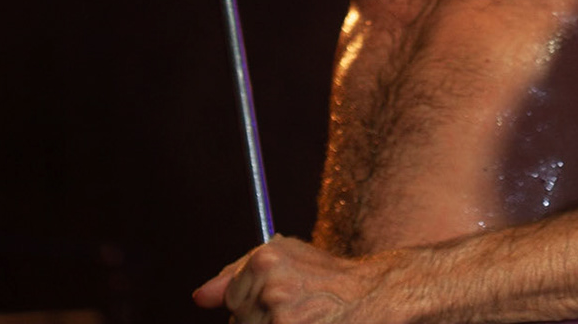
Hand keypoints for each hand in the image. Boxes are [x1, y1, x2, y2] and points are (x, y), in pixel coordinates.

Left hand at [193, 237, 390, 323]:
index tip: (283, 302)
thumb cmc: (330, 279)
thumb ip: (238, 273)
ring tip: (306, 319)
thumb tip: (201, 298)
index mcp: (265, 260)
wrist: (376, 295)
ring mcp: (281, 318)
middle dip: (263, 321)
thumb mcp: (288, 259)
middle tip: (300, 312)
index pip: (232, 299)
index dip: (256, 304)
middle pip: (241, 322)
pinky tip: (309, 322)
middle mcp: (270, 287)